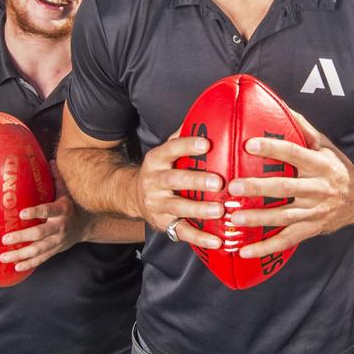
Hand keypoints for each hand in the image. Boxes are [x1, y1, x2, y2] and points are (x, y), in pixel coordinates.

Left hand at [0, 163, 84, 271]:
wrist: (86, 225)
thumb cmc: (70, 205)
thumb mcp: (66, 191)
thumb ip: (56, 178)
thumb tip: (49, 160)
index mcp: (61, 210)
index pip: (48, 210)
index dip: (36, 212)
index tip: (22, 213)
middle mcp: (60, 227)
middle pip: (40, 234)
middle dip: (22, 237)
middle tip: (6, 239)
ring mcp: (58, 240)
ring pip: (39, 250)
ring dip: (21, 254)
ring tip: (4, 257)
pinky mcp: (55, 250)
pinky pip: (42, 259)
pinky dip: (30, 263)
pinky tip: (16, 267)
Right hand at [135, 128, 223, 249]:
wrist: (132, 195)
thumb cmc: (162, 168)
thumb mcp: (166, 151)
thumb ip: (183, 136)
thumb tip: (208, 113)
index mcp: (157, 159)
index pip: (171, 149)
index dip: (188, 146)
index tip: (206, 143)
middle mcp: (154, 181)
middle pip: (175, 180)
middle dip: (196, 181)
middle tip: (218, 182)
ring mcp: (157, 204)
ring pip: (178, 207)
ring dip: (200, 210)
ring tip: (220, 211)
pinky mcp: (163, 223)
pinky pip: (182, 231)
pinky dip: (200, 237)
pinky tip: (217, 240)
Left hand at [226, 109, 353, 258]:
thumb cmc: (337, 168)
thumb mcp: (325, 146)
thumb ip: (303, 128)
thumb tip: (280, 106)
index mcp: (320, 164)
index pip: (294, 153)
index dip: (273, 148)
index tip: (249, 144)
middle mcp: (318, 188)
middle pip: (285, 187)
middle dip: (259, 188)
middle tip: (233, 185)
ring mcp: (314, 211)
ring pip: (284, 216)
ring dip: (258, 218)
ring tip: (234, 216)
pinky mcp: (311, 229)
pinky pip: (287, 240)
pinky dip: (266, 248)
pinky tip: (245, 251)